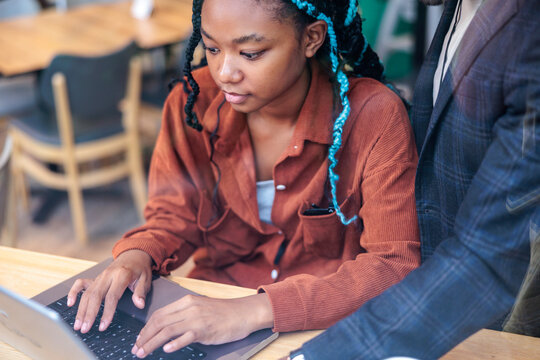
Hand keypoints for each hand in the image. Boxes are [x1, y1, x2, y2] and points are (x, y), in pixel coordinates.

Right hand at [67, 249, 152, 333]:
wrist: (134, 254)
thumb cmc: (140, 268)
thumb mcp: (146, 278)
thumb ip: (141, 292)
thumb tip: (139, 304)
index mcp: (122, 275)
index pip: (112, 296)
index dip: (107, 312)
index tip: (103, 326)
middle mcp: (108, 275)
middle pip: (95, 296)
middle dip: (89, 314)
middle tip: (84, 329)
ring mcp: (100, 276)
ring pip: (87, 293)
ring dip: (81, 310)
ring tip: (78, 325)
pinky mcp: (95, 277)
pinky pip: (81, 284)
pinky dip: (74, 292)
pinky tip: (70, 303)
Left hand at [131, 293, 273, 357]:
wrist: (243, 312)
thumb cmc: (223, 313)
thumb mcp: (200, 308)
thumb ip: (184, 315)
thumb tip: (166, 329)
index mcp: (186, 302)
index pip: (159, 314)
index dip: (145, 328)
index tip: (139, 339)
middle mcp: (189, 308)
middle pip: (159, 322)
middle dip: (144, 337)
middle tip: (136, 349)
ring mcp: (196, 319)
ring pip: (167, 330)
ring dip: (152, 343)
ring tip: (143, 353)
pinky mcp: (205, 330)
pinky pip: (185, 337)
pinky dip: (174, 344)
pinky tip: (166, 350)